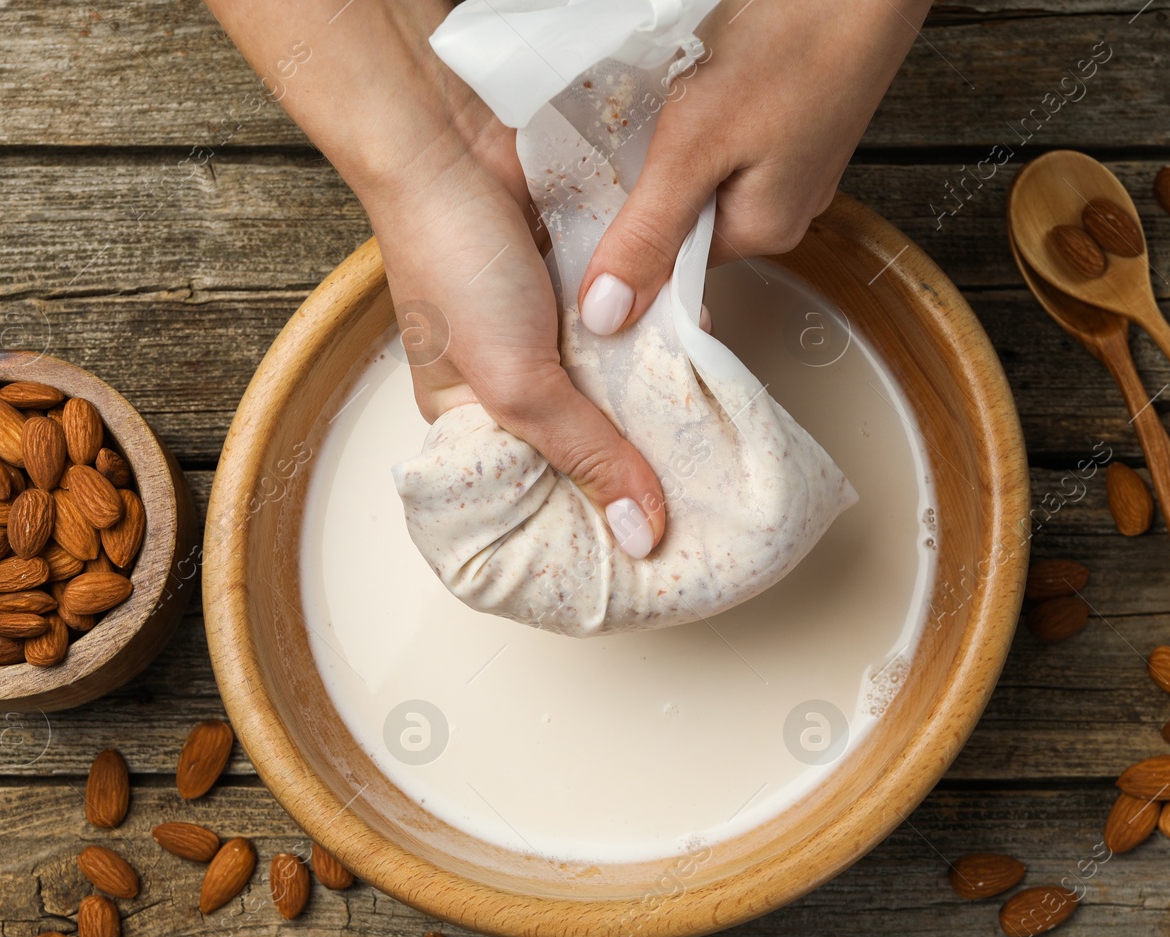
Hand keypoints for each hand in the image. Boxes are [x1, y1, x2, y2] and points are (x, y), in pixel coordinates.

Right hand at [203, 0, 665, 555]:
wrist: (454, 147)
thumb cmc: (453, 267)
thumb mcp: (519, 383)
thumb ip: (586, 453)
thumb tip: (642, 532)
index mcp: (473, 424)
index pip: (538, 500)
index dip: (589, 528)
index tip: (651, 556)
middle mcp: (515, 383)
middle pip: (589, 447)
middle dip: (637, 469)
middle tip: (702, 507)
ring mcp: (554, 335)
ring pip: (619, 388)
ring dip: (658, 402)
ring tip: (716, 445)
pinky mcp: (585, 289)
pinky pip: (635, 330)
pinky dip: (664, 341)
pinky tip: (703, 362)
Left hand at [577, 0, 930, 334]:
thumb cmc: (790, 46)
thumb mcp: (695, 148)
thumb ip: (648, 233)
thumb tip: (609, 316)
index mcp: (763, 232)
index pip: (671, 265)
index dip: (631, 231)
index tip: (606, 188)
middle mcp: (785, 210)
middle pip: (688, 220)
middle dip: (657, 178)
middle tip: (649, 125)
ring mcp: (796, 166)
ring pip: (708, 175)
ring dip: (682, 141)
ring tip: (685, 95)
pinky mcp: (796, 125)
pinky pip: (734, 141)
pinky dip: (711, 115)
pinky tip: (710, 78)